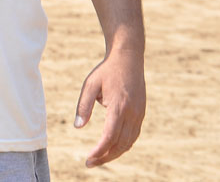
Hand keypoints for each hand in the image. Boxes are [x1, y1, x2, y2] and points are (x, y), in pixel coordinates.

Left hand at [75, 46, 145, 167]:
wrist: (128, 57)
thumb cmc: (107, 70)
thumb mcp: (90, 84)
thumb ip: (83, 105)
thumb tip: (78, 126)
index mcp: (119, 106)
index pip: (110, 137)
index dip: (99, 151)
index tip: (88, 159)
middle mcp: (132, 113)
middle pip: (121, 144)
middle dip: (105, 157)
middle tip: (90, 163)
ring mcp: (139, 113)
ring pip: (129, 142)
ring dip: (115, 153)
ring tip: (99, 158)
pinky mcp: (141, 112)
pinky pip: (134, 135)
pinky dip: (124, 145)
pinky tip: (113, 147)